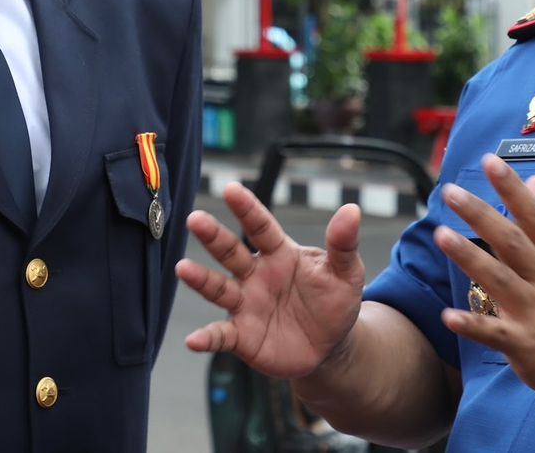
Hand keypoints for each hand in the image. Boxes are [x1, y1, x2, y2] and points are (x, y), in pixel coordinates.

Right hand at [177, 182, 365, 378]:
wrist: (331, 345)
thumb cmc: (335, 301)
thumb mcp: (346, 273)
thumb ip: (343, 244)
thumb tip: (352, 209)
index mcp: (280, 254)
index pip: (261, 227)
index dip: (247, 208)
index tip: (231, 189)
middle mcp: (256, 275)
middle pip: (230, 252)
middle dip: (213, 236)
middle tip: (195, 218)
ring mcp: (246, 305)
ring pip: (218, 289)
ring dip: (200, 279)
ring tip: (182, 268)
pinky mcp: (243, 336)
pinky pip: (221, 336)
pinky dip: (206, 338)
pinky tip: (193, 340)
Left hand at [434, 153, 534, 405]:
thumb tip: (534, 181)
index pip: (533, 215)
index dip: (511, 189)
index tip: (490, 161)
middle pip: (511, 242)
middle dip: (480, 215)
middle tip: (451, 191)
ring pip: (498, 279)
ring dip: (469, 257)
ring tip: (441, 234)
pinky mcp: (524, 344)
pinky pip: (494, 333)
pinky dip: (471, 324)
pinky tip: (448, 316)